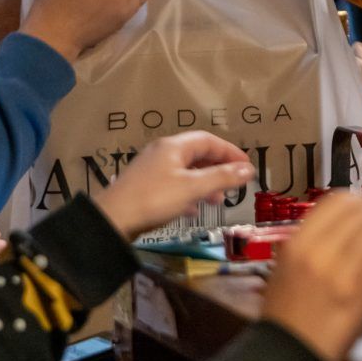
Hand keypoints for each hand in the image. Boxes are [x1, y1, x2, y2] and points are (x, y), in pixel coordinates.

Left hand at [92, 132, 254, 239]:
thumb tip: (248, 169)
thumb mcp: (192, 188)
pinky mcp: (145, 187)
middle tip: (235, 183)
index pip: (208, 140)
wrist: (112, 220)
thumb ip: (221, 178)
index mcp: (174, 146)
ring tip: (218, 201)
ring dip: (205, 183)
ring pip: (186, 171)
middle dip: (218, 168)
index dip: (230, 151)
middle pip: (197, 154)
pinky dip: (188, 194)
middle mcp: (162, 153)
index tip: (247, 165)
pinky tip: (193, 210)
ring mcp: (152, 170)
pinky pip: (174, 185)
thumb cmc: (154, 199)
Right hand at [260, 193, 361, 360]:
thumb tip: (343, 223)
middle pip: (361, 213)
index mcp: (298, 242)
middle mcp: (320, 251)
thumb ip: (310, 241)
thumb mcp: (285, 266)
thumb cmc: (286, 311)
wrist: (291, 350)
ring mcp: (343, 271)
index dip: (356, 202)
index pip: (337, 201)